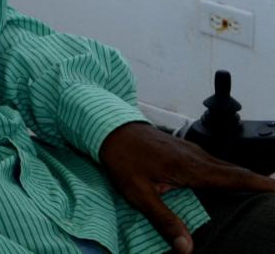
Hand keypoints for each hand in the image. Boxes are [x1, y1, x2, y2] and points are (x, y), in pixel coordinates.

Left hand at [99, 122, 274, 251]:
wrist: (107, 126)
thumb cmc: (122, 159)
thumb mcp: (138, 193)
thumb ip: (163, 220)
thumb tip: (187, 249)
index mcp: (190, 168)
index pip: (233, 178)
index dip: (259, 184)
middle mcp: (196, 157)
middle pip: (236, 172)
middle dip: (259, 183)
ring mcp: (191, 151)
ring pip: (226, 166)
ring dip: (246, 179)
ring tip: (263, 192)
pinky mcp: (185, 150)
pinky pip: (216, 163)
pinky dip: (231, 173)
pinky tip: (233, 183)